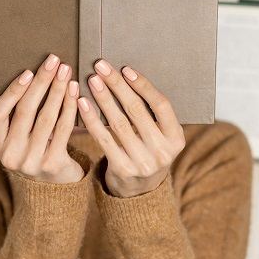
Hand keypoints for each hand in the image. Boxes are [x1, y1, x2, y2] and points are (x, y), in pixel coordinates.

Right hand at [0, 53, 83, 183]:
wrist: (53, 186)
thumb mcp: (18, 137)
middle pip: (25, 111)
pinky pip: (63, 129)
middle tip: (53, 61)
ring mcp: (31, 161)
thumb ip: (18, 115)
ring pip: (46, 117)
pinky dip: (69, 107)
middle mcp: (10, 154)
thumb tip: (34, 73)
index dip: (11, 92)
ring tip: (66, 71)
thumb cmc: (34, 149)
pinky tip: (74, 91)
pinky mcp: (52, 164)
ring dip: (57, 90)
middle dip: (41, 82)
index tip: (27, 72)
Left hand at [77, 60, 184, 196]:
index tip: (126, 69)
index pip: (161, 105)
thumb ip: (151, 114)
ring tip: (91, 80)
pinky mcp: (122, 169)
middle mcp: (162, 151)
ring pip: (118, 123)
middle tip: (101, 67)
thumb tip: (125, 76)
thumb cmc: (148, 151)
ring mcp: (142, 162)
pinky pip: (103, 138)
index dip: (143, 85)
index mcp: (176, 138)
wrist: (140, 192)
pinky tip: (82, 103)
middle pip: (137, 111)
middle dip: (117, 85)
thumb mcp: (161, 136)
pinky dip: (91, 119)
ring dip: (103, 98)